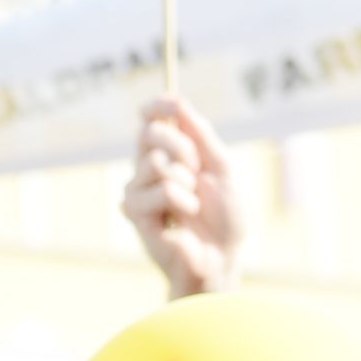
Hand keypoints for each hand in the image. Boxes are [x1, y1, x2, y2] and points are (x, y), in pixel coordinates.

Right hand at [122, 96, 242, 298]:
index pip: (151, 120)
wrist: (222, 257)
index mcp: (169, 154)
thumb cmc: (225, 217)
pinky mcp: (135, 213)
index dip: (157, 106)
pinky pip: (160, 190)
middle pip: (149, 133)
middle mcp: (148, 169)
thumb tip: (178, 103)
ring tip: (193, 204)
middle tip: (197, 173)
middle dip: (183, 148)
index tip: (170, 104)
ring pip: (154, 162)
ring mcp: (138, 190)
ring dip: (186, 181)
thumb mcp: (222, 167)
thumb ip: (201, 135)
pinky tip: (182, 221)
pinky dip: (182, 203)